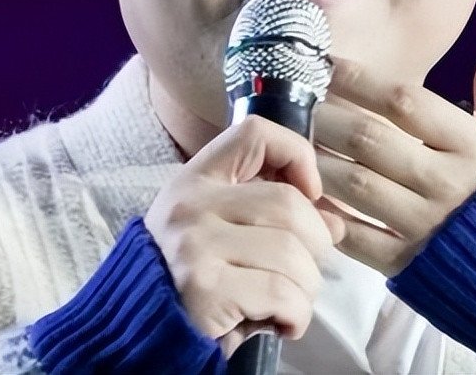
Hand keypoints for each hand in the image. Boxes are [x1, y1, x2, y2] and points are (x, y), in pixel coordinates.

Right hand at [144, 116, 346, 357]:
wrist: (140, 340)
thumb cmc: (191, 289)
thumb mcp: (222, 238)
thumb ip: (272, 220)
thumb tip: (335, 223)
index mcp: (195, 182)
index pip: (254, 134)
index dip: (296, 154)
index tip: (310, 194)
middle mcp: (190, 205)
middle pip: (288, 203)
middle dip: (316, 245)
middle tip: (304, 273)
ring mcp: (194, 244)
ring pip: (291, 251)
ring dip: (307, 287)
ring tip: (289, 304)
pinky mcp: (204, 289)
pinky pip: (282, 292)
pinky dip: (297, 315)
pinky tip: (283, 325)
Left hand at [313, 37, 475, 275]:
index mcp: (474, 147)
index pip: (406, 101)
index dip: (360, 79)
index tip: (326, 64)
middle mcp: (445, 182)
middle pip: (369, 138)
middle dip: (324, 114)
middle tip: (293, 99)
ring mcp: (424, 226)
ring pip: (353, 183)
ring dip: (316, 158)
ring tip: (289, 139)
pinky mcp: (408, 266)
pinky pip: (355, 237)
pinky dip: (326, 214)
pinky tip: (304, 194)